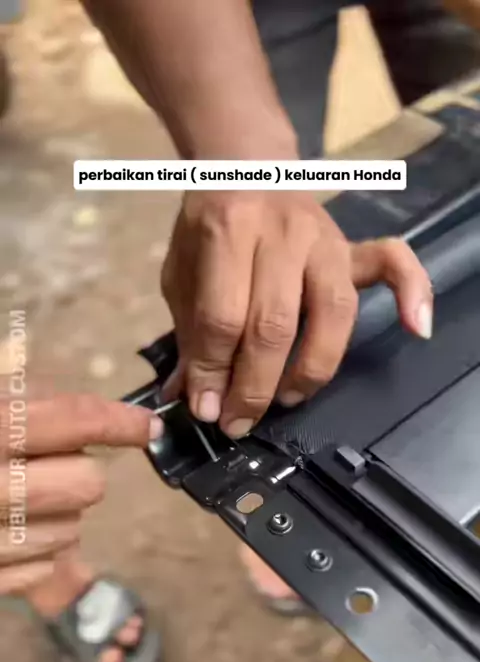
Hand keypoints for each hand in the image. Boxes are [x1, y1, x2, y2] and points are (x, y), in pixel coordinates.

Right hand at [0, 391, 162, 591]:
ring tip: (19, 503)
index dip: (120, 422)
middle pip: (87, 484)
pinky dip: (38, 554)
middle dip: (81, 473)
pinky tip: (9, 535)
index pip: (73, 420)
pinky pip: (45, 571)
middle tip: (51, 467)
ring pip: (69, 532)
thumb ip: (38, 409)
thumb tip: (119, 420)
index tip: (148, 425)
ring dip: (59, 517)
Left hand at [161, 190, 432, 437]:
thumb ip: (189, 332)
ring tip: (286, 399)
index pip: (222, 316)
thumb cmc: (210, 224)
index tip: (206, 410)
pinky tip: (416, 327)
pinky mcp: (351, 246)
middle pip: (275, 325)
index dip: (213, 372)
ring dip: (309, 369)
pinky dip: (412, 291)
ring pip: (331, 313)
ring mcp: (325, 238)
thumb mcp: (182, 272)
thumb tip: (193, 398)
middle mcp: (283, 232)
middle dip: (254, 386)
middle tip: (238, 422)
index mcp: (228, 229)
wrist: (245, 164)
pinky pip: (394, 262)